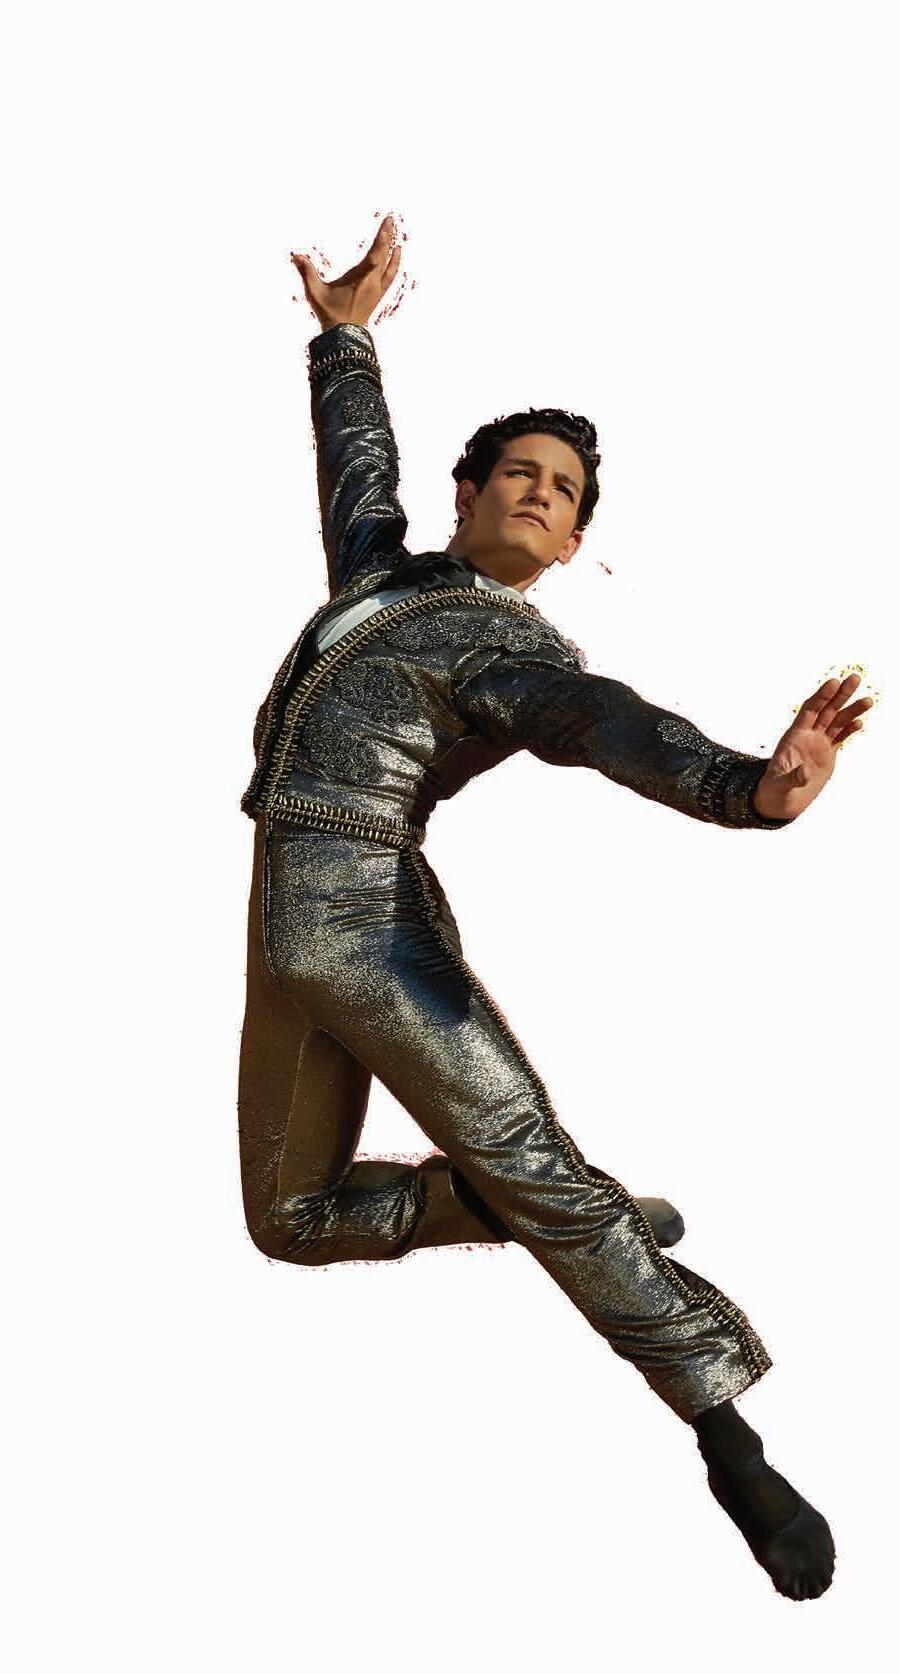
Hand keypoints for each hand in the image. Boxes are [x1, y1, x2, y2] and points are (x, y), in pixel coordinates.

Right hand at [290, 214, 401, 331]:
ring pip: (390, 264)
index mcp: (361, 278)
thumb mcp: (315, 292)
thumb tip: (296, 255)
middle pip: (385, 254)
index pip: (376, 254)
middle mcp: (373, 282)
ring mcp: (378, 289)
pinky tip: (398, 253)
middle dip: (388, 235)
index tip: (388, 222)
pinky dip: (395, 262)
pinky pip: (390, 274)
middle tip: (390, 218)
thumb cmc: (329, 314)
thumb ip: (306, 272)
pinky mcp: (378, 295)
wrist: (344, 337)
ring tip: (395, 232)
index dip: (383, 238)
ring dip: (392, 247)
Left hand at [753, 672, 872, 819]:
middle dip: (841, 694)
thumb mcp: (781, 785)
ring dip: (852, 710)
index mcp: (794, 736)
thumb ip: (793, 777)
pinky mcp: (827, 753)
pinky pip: (840, 737)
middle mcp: (808, 735)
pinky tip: (860, 721)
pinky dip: (850, 729)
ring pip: (837, 722)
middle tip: (855, 678)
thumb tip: (804, 772)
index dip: (821, 696)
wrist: (782, 800)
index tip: (834, 682)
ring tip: (868, 700)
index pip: (810, 710)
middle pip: (827, 710)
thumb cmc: (775, 790)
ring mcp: (818, 743)